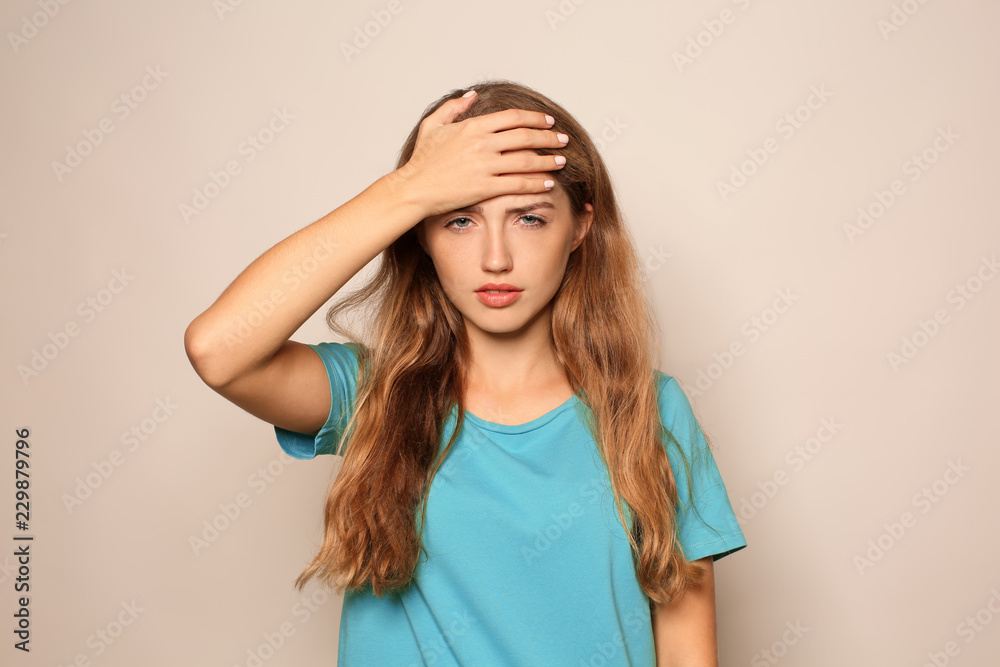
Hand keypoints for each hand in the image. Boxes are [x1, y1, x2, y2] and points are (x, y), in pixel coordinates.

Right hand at [387, 91, 568, 218]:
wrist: (414, 189)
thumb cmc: (421, 160)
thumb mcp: (433, 125)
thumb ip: (454, 107)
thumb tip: (473, 94)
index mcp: (472, 126)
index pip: (512, 118)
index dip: (534, 119)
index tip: (548, 122)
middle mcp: (482, 144)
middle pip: (525, 137)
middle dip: (548, 138)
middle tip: (563, 140)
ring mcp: (484, 166)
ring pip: (526, 161)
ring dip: (548, 160)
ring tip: (561, 161)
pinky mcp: (485, 188)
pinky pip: (518, 184)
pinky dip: (536, 183)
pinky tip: (547, 183)